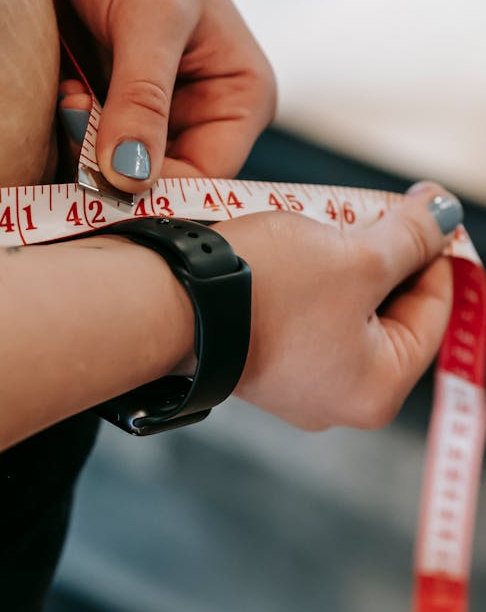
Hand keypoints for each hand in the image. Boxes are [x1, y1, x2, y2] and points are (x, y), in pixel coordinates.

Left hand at [13, 0, 275, 192]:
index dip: (158, 193)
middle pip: (158, 186)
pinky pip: (83, 155)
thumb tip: (131, 178)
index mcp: (238, 99)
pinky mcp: (103, 111)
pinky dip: (66, 138)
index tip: (106, 183)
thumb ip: (142, 100)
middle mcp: (198, 117)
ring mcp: (148, 118)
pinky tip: (62, 92)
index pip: (206, 180)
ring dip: (84, 151)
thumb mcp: (149, 16)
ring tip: (72, 93)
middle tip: (79, 119)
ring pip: (115, 177)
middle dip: (113, 168)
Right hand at [213, 182, 458, 429]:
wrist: (169, 301)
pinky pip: (304, 317)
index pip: (433, 312)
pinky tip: (297, 249)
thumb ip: (411, 236)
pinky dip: (309, 281)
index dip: (434, 253)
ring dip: (346, 264)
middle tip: (377, 212)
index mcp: (377, 390)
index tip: (428, 212)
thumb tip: (443, 217)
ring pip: (344, 311)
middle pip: (388, 314)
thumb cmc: (262, 293)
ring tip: (331, 226)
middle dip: (386, 258)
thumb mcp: (357, 256)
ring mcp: (296, 385)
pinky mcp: (260, 362)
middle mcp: (338, 400)